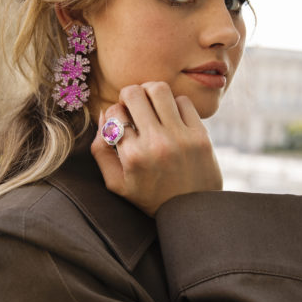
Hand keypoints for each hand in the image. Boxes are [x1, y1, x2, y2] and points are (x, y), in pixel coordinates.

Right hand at [91, 82, 221, 216]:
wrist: (192, 212)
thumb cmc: (150, 197)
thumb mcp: (117, 183)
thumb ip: (101, 151)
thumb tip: (103, 115)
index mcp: (132, 156)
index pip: (113, 112)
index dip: (114, 112)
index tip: (121, 121)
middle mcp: (155, 144)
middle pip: (134, 93)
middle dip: (129, 95)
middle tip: (133, 105)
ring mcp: (180, 138)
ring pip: (159, 90)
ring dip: (151, 92)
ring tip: (152, 104)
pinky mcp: (200, 135)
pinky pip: (184, 101)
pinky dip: (174, 104)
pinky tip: (173, 117)